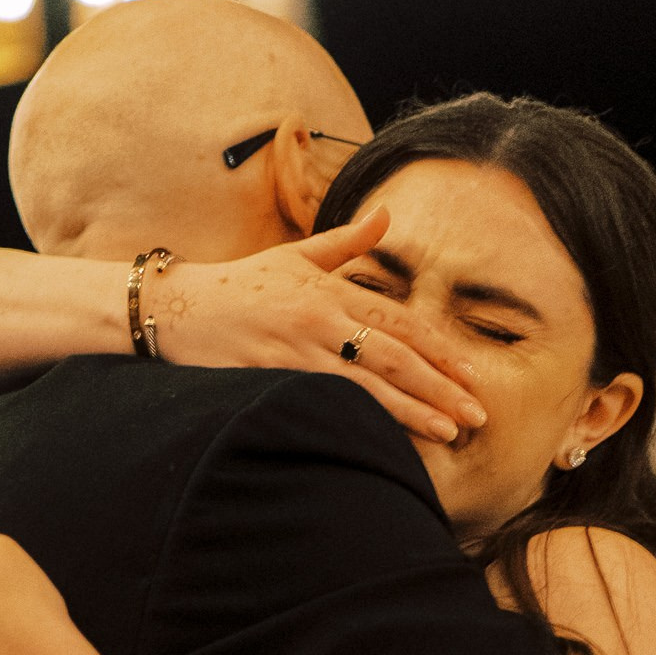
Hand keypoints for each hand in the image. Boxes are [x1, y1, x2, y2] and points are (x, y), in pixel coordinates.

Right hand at [147, 209, 485, 445]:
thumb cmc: (240, 284)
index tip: (471, 373)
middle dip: (439, 386)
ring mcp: (295, 348)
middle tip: (478, 413)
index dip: (438, 348)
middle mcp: (319, 316)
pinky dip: (360, 420)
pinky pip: (326, 401)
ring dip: (411, 411)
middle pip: (393, 355)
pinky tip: (386, 440)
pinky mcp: (271, 375)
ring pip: (366, 384)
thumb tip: (387, 214)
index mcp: (330, 288)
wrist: (177, 307)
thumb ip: (347, 242)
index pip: (398, 321)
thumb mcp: (295, 255)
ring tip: (449, 432)